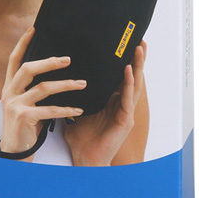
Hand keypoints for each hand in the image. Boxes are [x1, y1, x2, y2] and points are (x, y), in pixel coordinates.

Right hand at [0, 27, 86, 159]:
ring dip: (65, 85)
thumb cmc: (24, 126)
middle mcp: (9, 92)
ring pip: (43, 88)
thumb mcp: (24, 103)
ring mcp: (15, 105)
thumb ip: (32, 88)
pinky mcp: (24, 118)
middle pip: (29, 69)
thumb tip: (50, 69)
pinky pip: (49, 110)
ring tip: (82, 84)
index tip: (33, 28)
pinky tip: (78, 109)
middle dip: (49, 62)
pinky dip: (66, 108)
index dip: (22, 43)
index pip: (14, 59)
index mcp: (9, 86)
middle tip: (68, 59)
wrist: (14, 153)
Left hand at [64, 41, 146, 166]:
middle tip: (139, 38)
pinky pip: (128, 99)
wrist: (83, 159)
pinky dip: (128, 84)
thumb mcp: (76, 107)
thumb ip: (72, 92)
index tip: (126, 41)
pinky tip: (127, 71)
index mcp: (111, 99)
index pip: (120, 74)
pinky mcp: (125, 120)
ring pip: (134, 84)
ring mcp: (125, 111)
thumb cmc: (81, 136)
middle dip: (136, 57)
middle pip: (131, 76)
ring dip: (137, 66)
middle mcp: (121, 103)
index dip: (124, 58)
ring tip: (138, 48)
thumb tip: (59, 73)